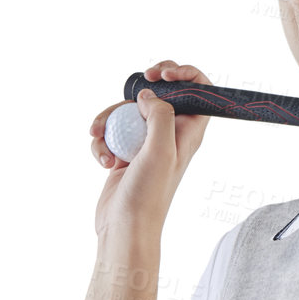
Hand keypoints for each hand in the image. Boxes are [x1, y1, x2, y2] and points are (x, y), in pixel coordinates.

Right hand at [89, 62, 211, 239]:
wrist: (124, 225)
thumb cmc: (148, 194)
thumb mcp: (160, 150)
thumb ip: (160, 116)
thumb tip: (149, 96)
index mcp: (188, 131)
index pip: (198, 92)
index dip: (185, 74)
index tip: (162, 73)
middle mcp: (169, 134)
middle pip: (158, 95)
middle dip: (139, 91)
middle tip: (137, 85)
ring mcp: (145, 142)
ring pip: (126, 112)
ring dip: (109, 119)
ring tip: (100, 137)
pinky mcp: (124, 151)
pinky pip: (109, 132)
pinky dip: (101, 142)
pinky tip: (103, 161)